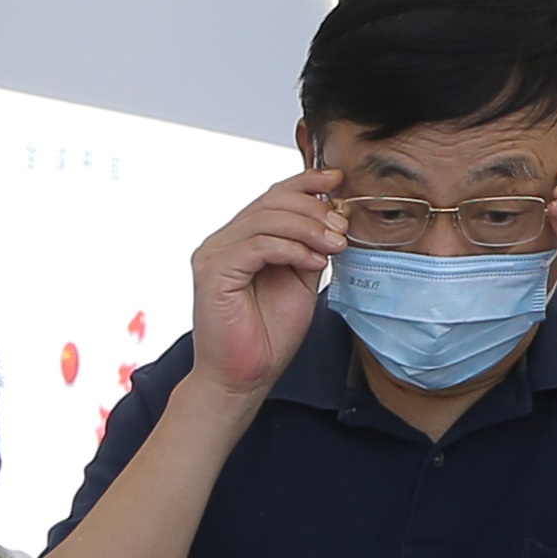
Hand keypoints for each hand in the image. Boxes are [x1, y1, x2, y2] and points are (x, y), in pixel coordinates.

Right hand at [195, 170, 349, 400]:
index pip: (274, 196)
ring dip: (309, 228)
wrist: (244, 377)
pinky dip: (291, 248)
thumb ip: (310, 248)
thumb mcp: (300, 280)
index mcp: (243, 238)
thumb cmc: (269, 334)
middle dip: (315, 210)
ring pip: (266, 218)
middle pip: (272, 201)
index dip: (306, 182)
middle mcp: (224, 240)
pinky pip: (257, 244)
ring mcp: (214, 253)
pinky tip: (313, 262)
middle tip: (344, 227)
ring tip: (335, 245)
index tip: (339, 180)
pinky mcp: (212, 271)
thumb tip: (334, 217)